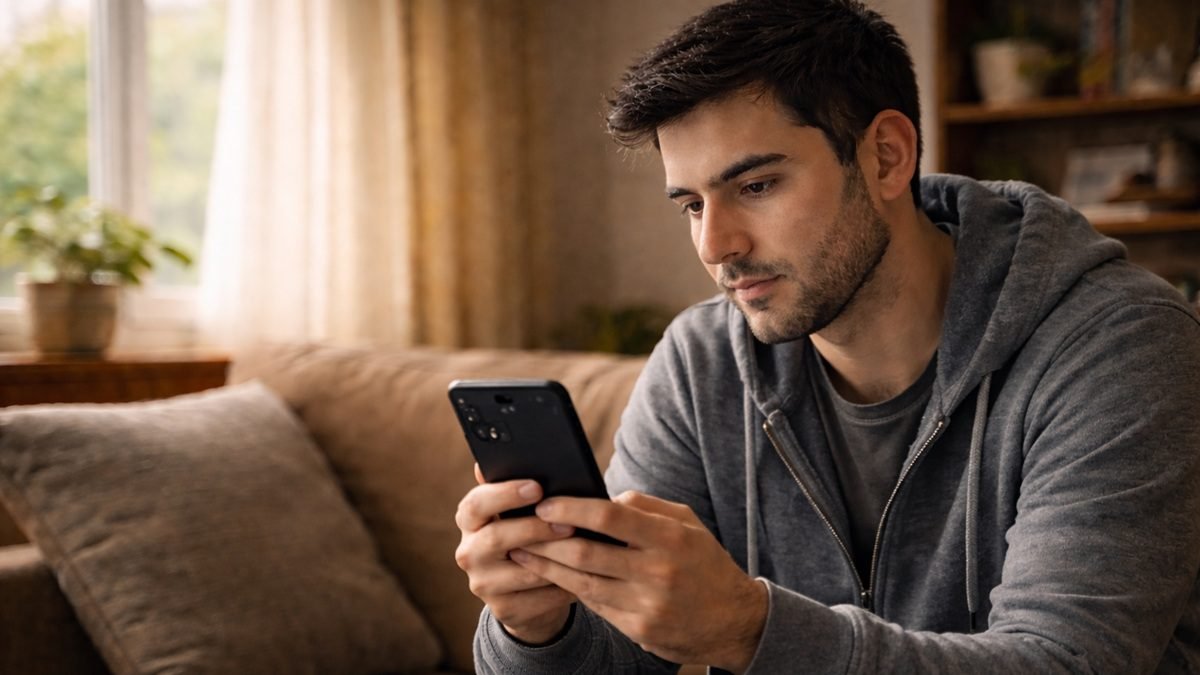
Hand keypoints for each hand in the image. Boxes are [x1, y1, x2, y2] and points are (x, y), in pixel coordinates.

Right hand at [454, 464, 577, 643]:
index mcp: (470, 520)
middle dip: (536, 528)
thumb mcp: (519, 511)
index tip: (537, 487)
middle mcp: (468, 551)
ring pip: (523, 571)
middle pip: (496, 538)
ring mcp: (483, 584)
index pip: (476, 503)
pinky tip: (585, 575)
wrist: (527, 591)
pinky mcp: (503, 610)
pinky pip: (539, 598)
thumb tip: (502, 461)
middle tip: (569, 522)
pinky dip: (564, 586)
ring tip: (586, 548)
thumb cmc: (528, 535)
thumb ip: (517, 487)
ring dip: (557, 560)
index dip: (505, 494)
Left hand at [513, 491, 766, 671]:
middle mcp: (657, 572)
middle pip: (587, 552)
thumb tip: (602, 496)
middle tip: (521, 527)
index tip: (545, 503)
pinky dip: (568, 587)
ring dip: (546, 565)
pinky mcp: (638, 628)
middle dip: (546, 538)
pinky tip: (549, 574)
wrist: (734, 621)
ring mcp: (646, 604)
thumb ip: (646, 506)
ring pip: (582, 581)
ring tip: (521, 551)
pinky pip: (593, 603)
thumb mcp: (688, 524)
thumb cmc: (705, 563)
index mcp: (671, 538)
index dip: (572, 508)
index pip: (611, 516)